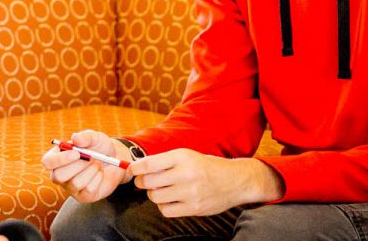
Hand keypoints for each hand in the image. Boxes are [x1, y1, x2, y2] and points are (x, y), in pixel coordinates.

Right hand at [41, 130, 130, 203]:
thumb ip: (86, 137)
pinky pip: (89, 190)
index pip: (47, 162)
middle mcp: (59, 174)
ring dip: (91, 171)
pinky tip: (100, 174)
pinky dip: (98, 178)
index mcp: (57, 157)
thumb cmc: (100, 147)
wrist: (115, 161)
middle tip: (92, 158)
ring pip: (75, 183)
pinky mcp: (83, 196)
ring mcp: (70, 187)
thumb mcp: (96, 138)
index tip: (76, 153)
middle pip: (58, 176)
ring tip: (97, 164)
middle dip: (78, 166)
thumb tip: (76, 138)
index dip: (59, 159)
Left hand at [129, 148, 283, 216]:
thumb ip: (163, 161)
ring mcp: (190, 192)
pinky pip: (166, 210)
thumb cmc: (206, 167)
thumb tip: (136, 169)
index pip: (148, 164)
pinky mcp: (194, 208)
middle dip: (143, 182)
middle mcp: (186, 174)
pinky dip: (164, 206)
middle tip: (147, 182)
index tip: (131, 170)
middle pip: (148, 182)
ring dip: (154, 194)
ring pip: (155, 197)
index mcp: (182, 157)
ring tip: (162, 190)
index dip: (134, 168)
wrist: (235, 181)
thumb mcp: (186, 156)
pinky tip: (171, 200)